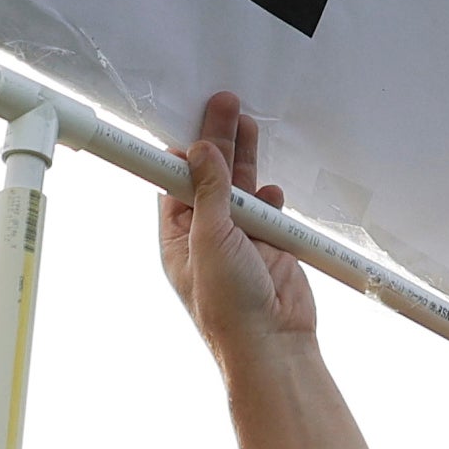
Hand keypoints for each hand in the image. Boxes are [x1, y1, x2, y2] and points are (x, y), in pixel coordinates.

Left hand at [159, 93, 317, 363]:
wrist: (273, 345)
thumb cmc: (228, 308)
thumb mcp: (209, 239)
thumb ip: (209, 192)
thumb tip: (202, 152)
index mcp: (178, 236)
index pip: (175, 181)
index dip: (184, 149)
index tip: (189, 116)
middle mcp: (207, 234)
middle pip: (210, 176)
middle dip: (217, 140)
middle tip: (224, 103)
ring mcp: (240, 240)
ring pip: (242, 188)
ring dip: (245, 159)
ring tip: (247, 121)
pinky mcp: (271, 247)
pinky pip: (270, 211)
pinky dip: (272, 197)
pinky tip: (271, 187)